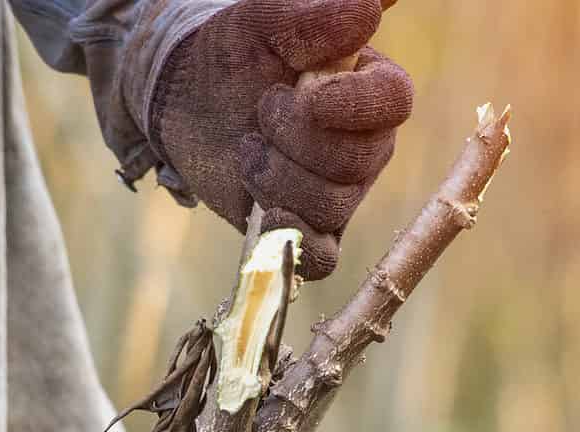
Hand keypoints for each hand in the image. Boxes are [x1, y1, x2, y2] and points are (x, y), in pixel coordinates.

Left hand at [144, 0, 414, 278]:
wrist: (186, 98)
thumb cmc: (235, 52)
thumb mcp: (263, 20)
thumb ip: (313, 17)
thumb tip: (371, 6)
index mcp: (368, 87)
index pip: (393, 101)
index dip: (354, 105)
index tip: (309, 93)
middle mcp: (365, 144)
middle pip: (357, 161)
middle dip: (296, 138)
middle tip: (262, 109)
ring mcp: (340, 192)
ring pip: (331, 205)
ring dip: (276, 176)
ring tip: (248, 147)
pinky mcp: (307, 229)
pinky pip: (322, 258)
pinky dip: (293, 239)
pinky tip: (264, 211)